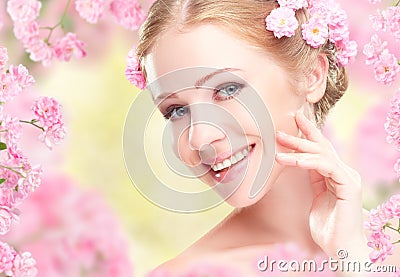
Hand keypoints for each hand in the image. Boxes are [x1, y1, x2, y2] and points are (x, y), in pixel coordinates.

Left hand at [275, 112, 368, 259]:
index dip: (308, 133)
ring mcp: (348, 177)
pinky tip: (294, 161)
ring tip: (278, 150)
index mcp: (335, 175)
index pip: (321, 149)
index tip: (294, 120)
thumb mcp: (316, 197)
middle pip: (321, 147)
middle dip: (301, 135)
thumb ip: (313, 179)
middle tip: (282, 127)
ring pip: (322, 154)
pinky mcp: (349, 185)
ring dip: (298, 150)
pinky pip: (327, 166)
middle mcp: (343, 172)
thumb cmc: (328, 227)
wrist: (341, 248)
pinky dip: (309, 162)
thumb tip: (300, 162)